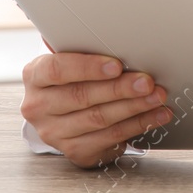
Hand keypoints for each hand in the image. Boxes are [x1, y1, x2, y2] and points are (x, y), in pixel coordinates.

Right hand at [20, 53, 170, 167]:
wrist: (65, 111)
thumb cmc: (75, 76)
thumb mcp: (73, 58)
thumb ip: (88, 51)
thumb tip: (124, 42)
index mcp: (35, 76)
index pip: (56, 70)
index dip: (88, 67)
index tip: (116, 66)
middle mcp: (38, 107)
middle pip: (81, 96)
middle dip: (120, 89)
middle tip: (147, 82)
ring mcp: (54, 133)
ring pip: (98, 119)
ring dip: (134, 107)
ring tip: (157, 97)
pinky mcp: (74, 151)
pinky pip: (110, 138)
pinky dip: (138, 125)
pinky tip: (155, 115)